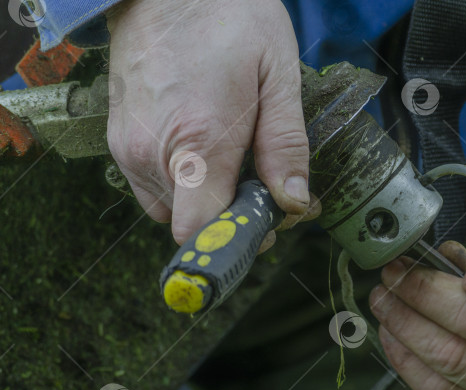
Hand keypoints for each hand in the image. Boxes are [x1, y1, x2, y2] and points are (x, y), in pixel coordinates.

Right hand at [106, 0, 311, 245]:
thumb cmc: (229, 18)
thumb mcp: (277, 76)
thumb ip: (284, 145)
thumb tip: (293, 202)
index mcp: (198, 140)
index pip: (200, 230)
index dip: (237, 237)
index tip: (266, 221)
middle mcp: (151, 152)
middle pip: (190, 224)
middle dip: (229, 215)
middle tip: (260, 181)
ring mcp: (127, 147)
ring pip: (171, 209)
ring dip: (205, 198)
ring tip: (231, 156)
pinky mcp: (117, 140)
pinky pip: (152, 186)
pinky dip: (182, 182)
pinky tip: (203, 148)